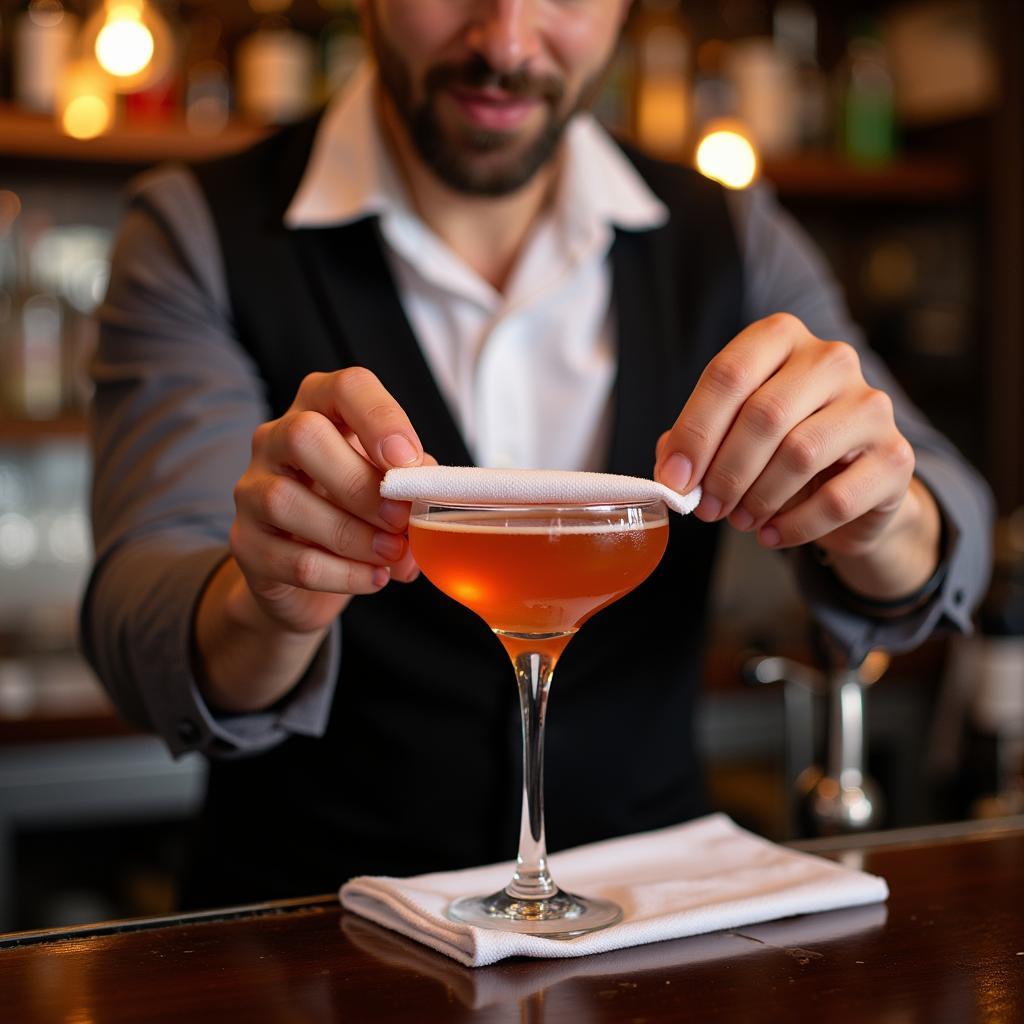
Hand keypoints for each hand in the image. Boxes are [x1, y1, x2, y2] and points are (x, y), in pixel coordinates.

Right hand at [229, 367, 429, 634]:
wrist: (311, 571)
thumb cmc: (360, 510)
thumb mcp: (393, 487)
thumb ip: (413, 485)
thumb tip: (424, 501)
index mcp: (322, 410)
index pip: (346, 387)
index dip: (381, 418)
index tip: (408, 460)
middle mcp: (276, 439)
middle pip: (304, 436)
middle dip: (361, 483)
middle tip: (400, 519)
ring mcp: (252, 489)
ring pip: (286, 501)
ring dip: (352, 535)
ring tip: (392, 554)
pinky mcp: (246, 543)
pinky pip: (290, 559)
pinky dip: (342, 574)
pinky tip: (374, 579)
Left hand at [653, 313, 918, 560]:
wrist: (853, 487)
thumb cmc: (778, 451)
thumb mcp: (729, 436)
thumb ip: (693, 444)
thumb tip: (671, 471)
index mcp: (781, 338)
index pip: (729, 375)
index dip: (694, 432)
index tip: (673, 479)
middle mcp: (831, 360)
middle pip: (764, 414)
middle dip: (725, 471)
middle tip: (706, 509)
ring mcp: (871, 405)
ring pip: (799, 454)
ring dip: (757, 498)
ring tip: (738, 521)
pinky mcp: (896, 456)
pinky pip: (836, 499)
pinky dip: (794, 525)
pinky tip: (772, 535)